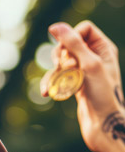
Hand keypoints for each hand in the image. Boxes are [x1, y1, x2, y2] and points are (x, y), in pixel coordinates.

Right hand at [42, 21, 123, 151]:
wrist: (103, 123)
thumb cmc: (102, 94)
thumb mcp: (89, 64)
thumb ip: (73, 44)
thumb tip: (54, 27)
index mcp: (104, 49)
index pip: (83, 30)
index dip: (72, 38)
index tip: (68, 53)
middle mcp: (94, 58)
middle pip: (68, 45)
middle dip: (61, 57)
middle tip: (64, 69)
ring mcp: (82, 72)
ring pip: (60, 63)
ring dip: (53, 73)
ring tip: (53, 86)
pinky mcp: (73, 84)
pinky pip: (57, 78)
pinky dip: (50, 84)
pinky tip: (47, 93)